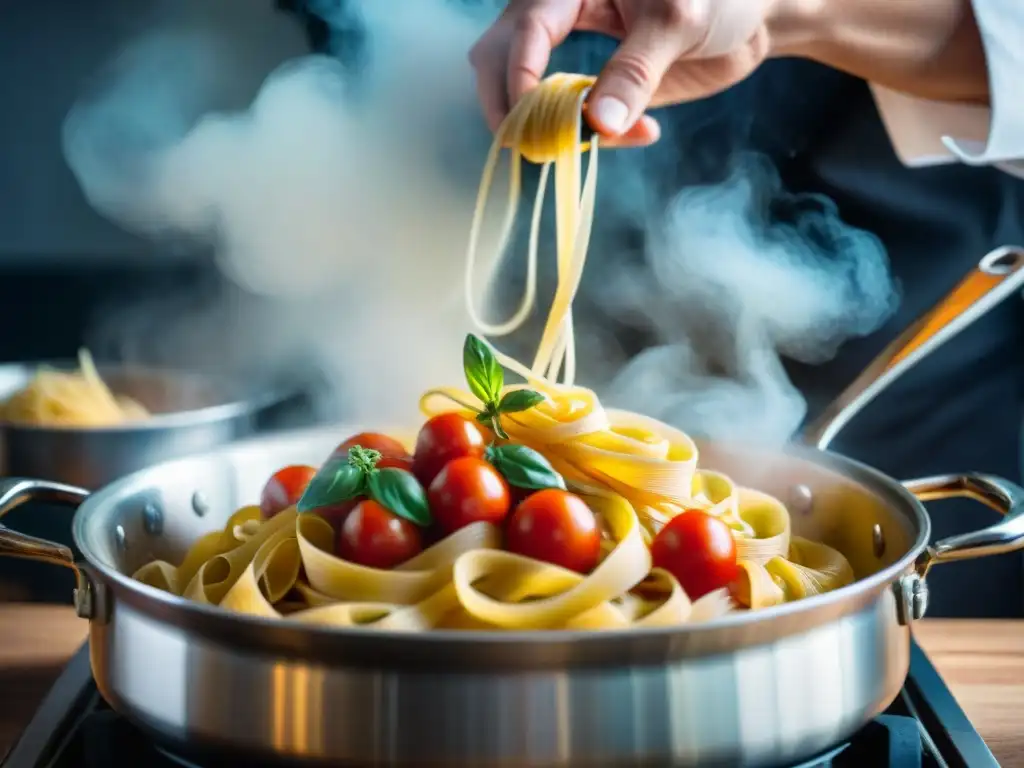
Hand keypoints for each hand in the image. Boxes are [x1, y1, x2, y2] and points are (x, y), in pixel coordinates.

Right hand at [469, 0, 788, 146]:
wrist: (754, 17)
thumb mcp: (678, 23)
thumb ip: (635, 71)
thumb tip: (597, 124)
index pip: (525, 27)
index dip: (520, 75)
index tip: (535, 118)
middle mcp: (559, 12)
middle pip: (498, 57)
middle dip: (511, 105)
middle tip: (541, 144)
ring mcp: (570, 50)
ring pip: (522, 90)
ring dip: (551, 126)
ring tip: (607, 136)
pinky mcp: (591, 84)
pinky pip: (569, 117)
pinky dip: (590, 136)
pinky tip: (640, 131)